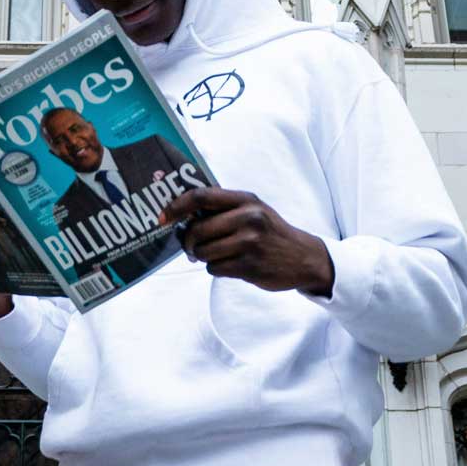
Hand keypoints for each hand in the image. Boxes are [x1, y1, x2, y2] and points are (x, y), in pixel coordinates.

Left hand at [160, 188, 334, 295]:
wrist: (304, 257)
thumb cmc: (270, 232)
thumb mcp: (253, 209)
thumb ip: (224, 208)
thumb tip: (182, 215)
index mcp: (245, 200)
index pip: (201, 197)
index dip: (177, 207)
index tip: (163, 218)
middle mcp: (248, 218)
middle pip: (197, 229)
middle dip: (187, 241)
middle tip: (190, 246)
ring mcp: (249, 243)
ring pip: (203, 252)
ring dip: (202, 256)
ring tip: (216, 255)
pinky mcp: (249, 266)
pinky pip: (214, 268)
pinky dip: (216, 268)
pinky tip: (231, 264)